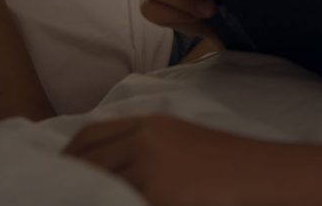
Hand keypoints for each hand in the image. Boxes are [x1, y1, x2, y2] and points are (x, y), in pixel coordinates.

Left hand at [64, 115, 262, 205]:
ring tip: (79, 200)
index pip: (92, 134)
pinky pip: (121, 199)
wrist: (265, 175)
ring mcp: (150, 167)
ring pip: (99, 184)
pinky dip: (110, 202)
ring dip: (87, 195)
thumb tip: (110, 171)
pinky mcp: (157, 193)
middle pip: (88, 159)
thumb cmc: (232, 166)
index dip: (68, 154)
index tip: (57, 172)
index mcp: (152, 124)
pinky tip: (110, 205)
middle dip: (68, 177)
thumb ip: (147, 150)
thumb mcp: (184, 145)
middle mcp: (146, 139)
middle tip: (56, 192)